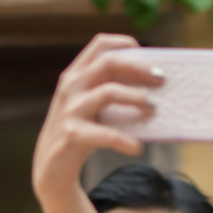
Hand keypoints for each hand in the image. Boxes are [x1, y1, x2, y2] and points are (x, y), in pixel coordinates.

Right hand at [31, 34, 163, 198]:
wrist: (51, 169)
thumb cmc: (80, 133)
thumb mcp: (91, 106)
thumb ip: (110, 90)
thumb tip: (153, 84)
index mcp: (75, 75)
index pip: (100, 45)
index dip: (125, 43)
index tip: (147, 54)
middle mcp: (70, 87)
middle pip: (108, 63)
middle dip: (138, 68)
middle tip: (161, 79)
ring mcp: (70, 110)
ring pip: (108, 92)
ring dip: (136, 98)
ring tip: (153, 110)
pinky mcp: (72, 135)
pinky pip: (107, 134)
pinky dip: (126, 141)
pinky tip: (138, 148)